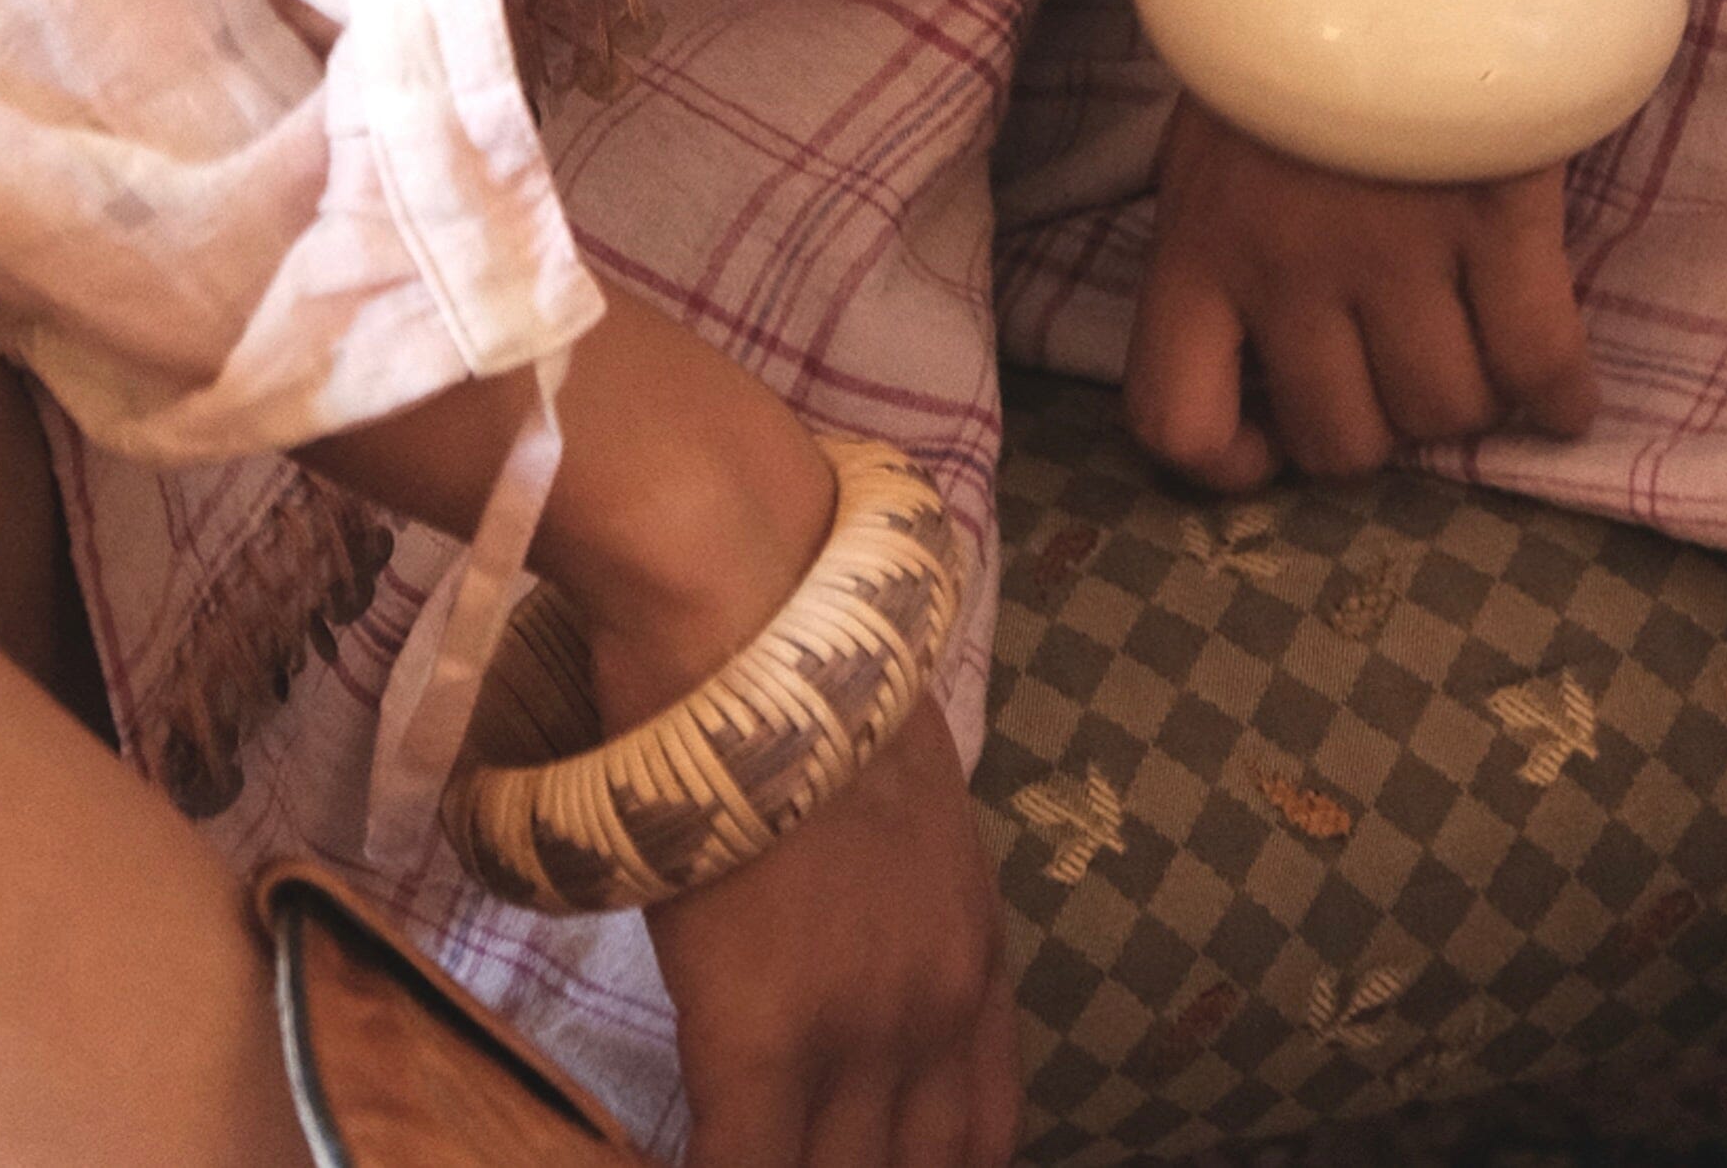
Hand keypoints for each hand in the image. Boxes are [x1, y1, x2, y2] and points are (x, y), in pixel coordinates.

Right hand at [580, 466, 1019, 1167]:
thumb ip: (891, 885)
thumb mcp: (896, 792)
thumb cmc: (807, 668)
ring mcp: (856, 1033)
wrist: (754, 614)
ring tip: (746, 1161)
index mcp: (974, 947)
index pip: (980, 1132)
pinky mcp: (759, 1042)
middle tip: (812, 1162)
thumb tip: (838, 918)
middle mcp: (940, 1007)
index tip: (881, 1166)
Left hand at [1125, 96, 1595, 489]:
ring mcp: (1397, 255)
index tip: (1269, 446)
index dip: (1225, 464)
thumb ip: (1219, 246)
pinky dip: (1558, 395)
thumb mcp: (1210, 139)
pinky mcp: (1498, 224)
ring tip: (1474, 358)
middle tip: (1395, 378)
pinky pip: (1538, 361)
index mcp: (1199, 246)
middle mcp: (1289, 271)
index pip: (1177, 420)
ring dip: (1467, 403)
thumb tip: (1248, 357)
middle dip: (1375, 429)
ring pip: (1445, 412)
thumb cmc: (1292, 33)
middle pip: (1341, 442)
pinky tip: (1560, 394)